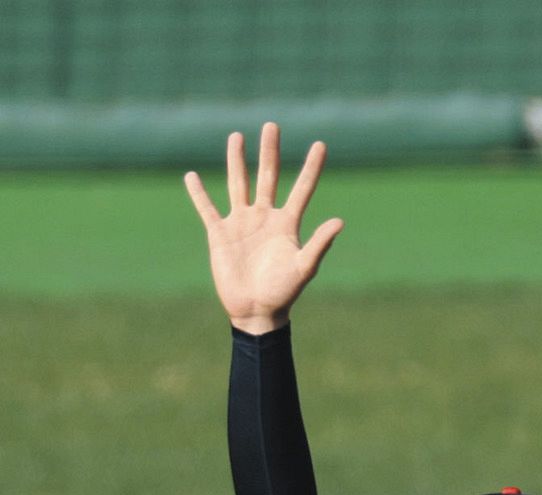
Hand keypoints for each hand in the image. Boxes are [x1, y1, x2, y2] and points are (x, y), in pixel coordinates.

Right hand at [184, 122, 343, 333]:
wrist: (256, 312)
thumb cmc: (283, 293)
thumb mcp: (304, 268)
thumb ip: (319, 244)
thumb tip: (340, 221)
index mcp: (287, 224)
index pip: (302, 189)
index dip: (311, 168)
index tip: (321, 145)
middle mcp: (265, 217)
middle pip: (267, 177)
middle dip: (269, 152)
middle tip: (272, 126)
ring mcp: (241, 223)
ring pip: (238, 184)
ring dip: (236, 161)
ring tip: (236, 136)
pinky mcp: (220, 234)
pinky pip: (207, 209)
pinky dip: (199, 193)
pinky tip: (192, 176)